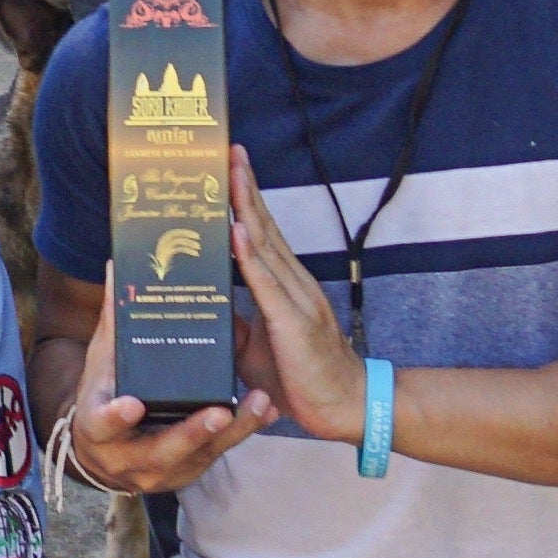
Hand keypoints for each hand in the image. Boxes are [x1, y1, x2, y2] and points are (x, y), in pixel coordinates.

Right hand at [60, 306, 273, 494]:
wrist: (107, 451)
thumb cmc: (104, 397)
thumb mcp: (102, 364)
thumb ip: (114, 323)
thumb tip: (117, 267)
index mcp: (97, 427)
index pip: (101, 424)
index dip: (115, 417)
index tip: (132, 405)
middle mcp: (128, 457)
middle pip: (161, 450)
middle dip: (191, 432)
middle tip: (218, 412)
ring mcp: (162, 469)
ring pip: (200, 455)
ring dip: (233, 432)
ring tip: (259, 404)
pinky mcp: (190, 469)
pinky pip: (219, 453)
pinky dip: (244, 432)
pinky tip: (267, 410)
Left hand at [227, 149, 367, 443]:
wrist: (345, 407)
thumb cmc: (302, 378)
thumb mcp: (257, 347)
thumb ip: (238, 323)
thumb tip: (211, 309)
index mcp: (286, 285)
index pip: (263, 233)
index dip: (247, 200)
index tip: (231, 167)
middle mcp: (293, 283)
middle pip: (265, 226)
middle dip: (245, 188)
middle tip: (229, 150)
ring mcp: (297, 299)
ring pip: (266, 244)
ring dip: (246, 207)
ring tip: (230, 172)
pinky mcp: (293, 322)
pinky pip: (267, 283)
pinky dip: (249, 254)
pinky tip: (237, 229)